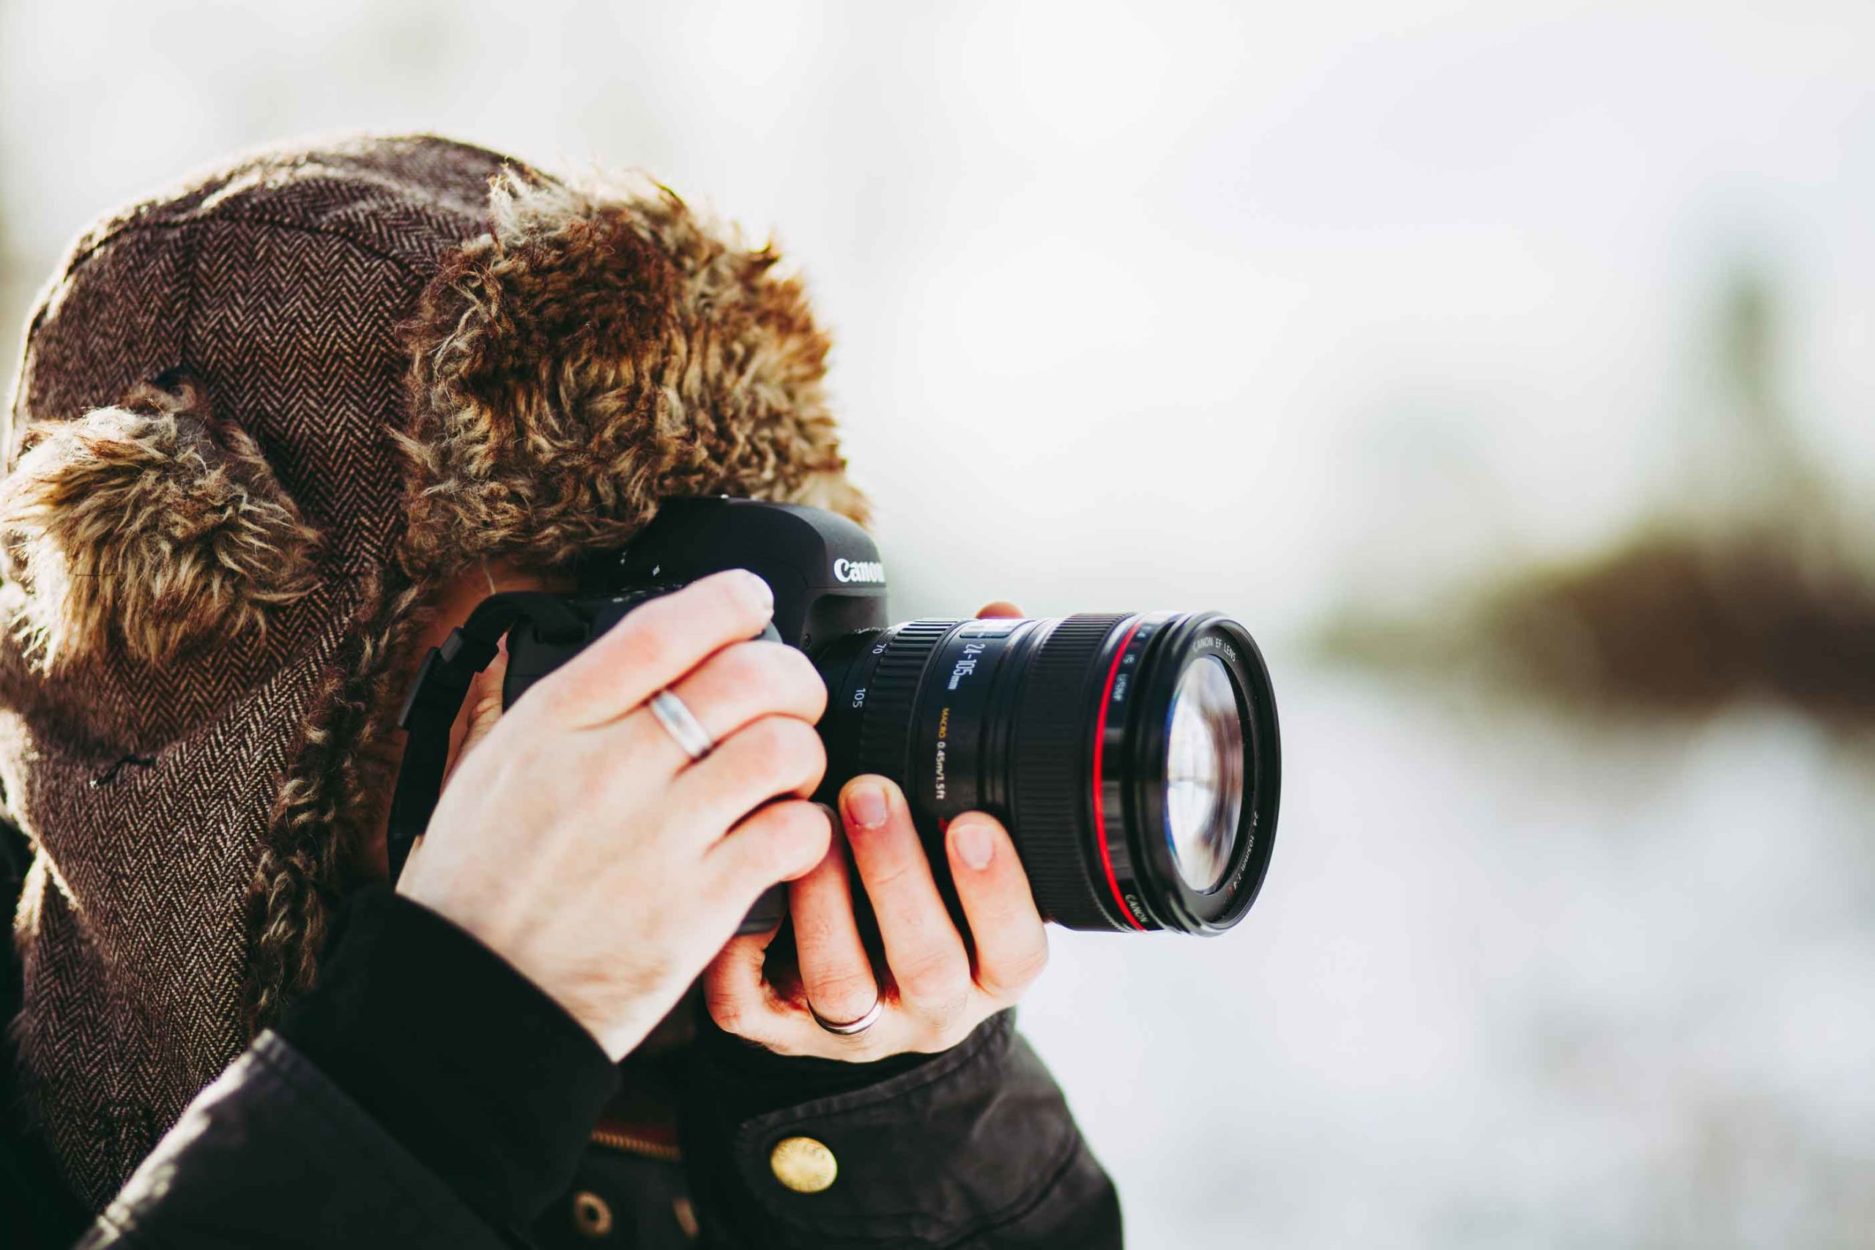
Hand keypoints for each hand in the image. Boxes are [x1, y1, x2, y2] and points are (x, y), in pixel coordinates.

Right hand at [395, 569, 834, 1060]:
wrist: (472, 1001)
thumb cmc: (479, 885)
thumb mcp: (492, 764)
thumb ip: (566, 704)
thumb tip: (633, 646)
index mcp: (555, 722)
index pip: (665, 628)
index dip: (730, 600)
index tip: (752, 602)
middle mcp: (610, 768)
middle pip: (746, 675)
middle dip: (790, 676)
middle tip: (790, 700)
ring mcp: (658, 837)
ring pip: (783, 747)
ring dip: (804, 752)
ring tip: (786, 776)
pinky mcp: (698, 906)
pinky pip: (794, 833)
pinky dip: (807, 828)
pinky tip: (785, 838)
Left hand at [701, 602, 1050, 1060]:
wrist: (861, 980)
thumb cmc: (921, 878)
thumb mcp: (966, 820)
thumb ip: (981, 725)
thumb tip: (998, 619)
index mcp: (990, 957)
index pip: (1016, 946)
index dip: (1001, 890)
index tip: (972, 820)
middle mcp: (933, 1000)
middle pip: (930, 964)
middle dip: (900, 877)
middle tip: (868, 796)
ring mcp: (859, 1025)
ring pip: (845, 990)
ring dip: (825, 907)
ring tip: (804, 834)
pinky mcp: (785, 1031)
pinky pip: (756, 1013)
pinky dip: (739, 960)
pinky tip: (739, 898)